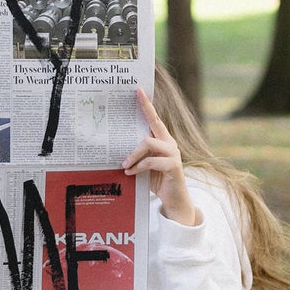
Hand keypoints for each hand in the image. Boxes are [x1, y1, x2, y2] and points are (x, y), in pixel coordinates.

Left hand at [123, 87, 198, 225]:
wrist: (173, 200)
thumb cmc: (156, 181)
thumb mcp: (144, 166)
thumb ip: (137, 155)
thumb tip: (116, 150)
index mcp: (162, 139)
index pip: (153, 118)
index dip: (146, 103)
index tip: (138, 90)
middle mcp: (169, 142)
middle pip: (152, 125)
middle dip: (134, 135)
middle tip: (120, 155)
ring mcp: (173, 152)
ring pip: (148, 142)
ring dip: (133, 155)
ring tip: (124, 166)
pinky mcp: (173, 165)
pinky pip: (152, 161)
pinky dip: (139, 167)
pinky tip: (131, 174)